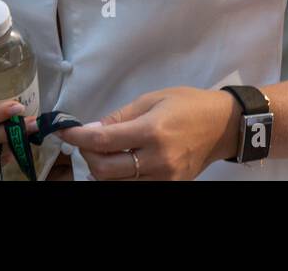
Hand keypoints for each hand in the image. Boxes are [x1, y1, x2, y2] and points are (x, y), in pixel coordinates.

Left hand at [59, 87, 238, 179]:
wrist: (222, 126)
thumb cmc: (187, 104)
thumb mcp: (153, 99)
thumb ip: (121, 116)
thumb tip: (92, 129)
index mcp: (152, 131)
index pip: (103, 141)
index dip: (78, 138)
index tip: (65, 132)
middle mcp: (157, 159)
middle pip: (105, 171)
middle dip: (87, 156)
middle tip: (87, 142)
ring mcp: (164, 178)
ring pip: (116, 184)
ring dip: (101, 169)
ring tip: (104, 152)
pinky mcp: (170, 187)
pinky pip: (134, 187)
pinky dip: (120, 178)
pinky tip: (121, 163)